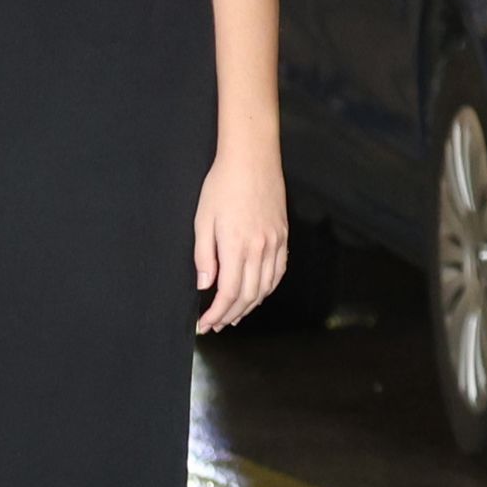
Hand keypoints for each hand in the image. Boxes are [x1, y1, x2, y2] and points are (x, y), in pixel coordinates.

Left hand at [193, 147, 289, 333]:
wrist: (252, 161)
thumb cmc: (221, 186)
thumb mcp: (202, 220)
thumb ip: (204, 256)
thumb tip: (205, 285)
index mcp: (236, 247)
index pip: (229, 292)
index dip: (217, 313)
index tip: (205, 323)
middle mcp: (260, 249)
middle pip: (249, 295)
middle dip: (231, 315)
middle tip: (216, 325)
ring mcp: (275, 244)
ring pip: (266, 287)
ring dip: (250, 306)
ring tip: (233, 316)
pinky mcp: (284, 237)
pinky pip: (278, 272)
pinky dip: (267, 289)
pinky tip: (256, 295)